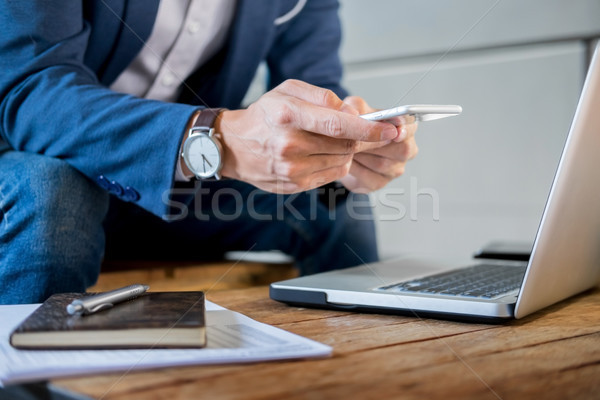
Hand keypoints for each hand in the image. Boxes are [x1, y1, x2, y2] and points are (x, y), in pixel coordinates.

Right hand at [215, 80, 398, 192]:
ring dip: (345, 151)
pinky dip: (335, 163)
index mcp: (289, 115)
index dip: (369, 129)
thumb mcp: (287, 91)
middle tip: (362, 132)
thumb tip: (351, 113)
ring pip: (341, 161)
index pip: (339, 125)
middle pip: (344, 145)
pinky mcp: (294, 185)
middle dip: (360, 138)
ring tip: (329, 141)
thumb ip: (321, 96)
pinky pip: (331, 175)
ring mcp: (291, 168)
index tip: (390, 129)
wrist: (234, 146)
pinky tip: (320, 154)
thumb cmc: (264, 115)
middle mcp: (289, 144)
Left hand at [339, 96, 418, 192]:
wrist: (337, 150)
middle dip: (376, 143)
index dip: (405, 129)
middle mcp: (404, 150)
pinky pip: (370, 178)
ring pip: (382, 164)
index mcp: (404, 129)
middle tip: (356, 138)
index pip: (411, 128)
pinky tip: (347, 161)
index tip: (396, 130)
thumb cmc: (352, 127)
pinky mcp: (379, 183)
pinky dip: (355, 169)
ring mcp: (394, 169)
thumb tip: (358, 112)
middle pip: (401, 149)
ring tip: (346, 148)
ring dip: (362, 155)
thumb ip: (357, 106)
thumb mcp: (352, 110)